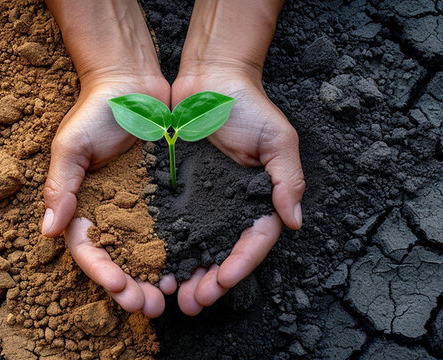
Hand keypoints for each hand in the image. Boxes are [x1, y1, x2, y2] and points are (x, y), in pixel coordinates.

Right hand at [42, 75, 169, 316]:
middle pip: (118, 261)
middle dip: (132, 288)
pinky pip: (172, 232)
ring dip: (155, 279)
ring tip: (170, 298)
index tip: (119, 287)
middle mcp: (111, 212)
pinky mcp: (166, 199)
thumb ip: (62, 186)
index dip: (102, 272)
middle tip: (149, 306)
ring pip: (146, 254)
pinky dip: (178, 254)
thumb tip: (48, 231)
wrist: (134, 83)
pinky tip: (191, 270)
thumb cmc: (97, 109)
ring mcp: (140, 208)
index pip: (88, 249)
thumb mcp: (72, 145)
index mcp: (83, 205)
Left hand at [164, 67, 303, 314]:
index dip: (239, 265)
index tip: (223, 281)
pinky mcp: (174, 194)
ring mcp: (201, 204)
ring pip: (193, 250)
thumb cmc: (248, 105)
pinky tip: (147, 266)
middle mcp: (230, 209)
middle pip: (222, 256)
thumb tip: (294, 222)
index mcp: (259, 201)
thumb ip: (287, 179)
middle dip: (209, 283)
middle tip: (192, 303)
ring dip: (183, 276)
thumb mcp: (278, 139)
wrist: (208, 78)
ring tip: (169, 296)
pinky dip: (160, 250)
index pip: (253, 242)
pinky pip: (166, 227)